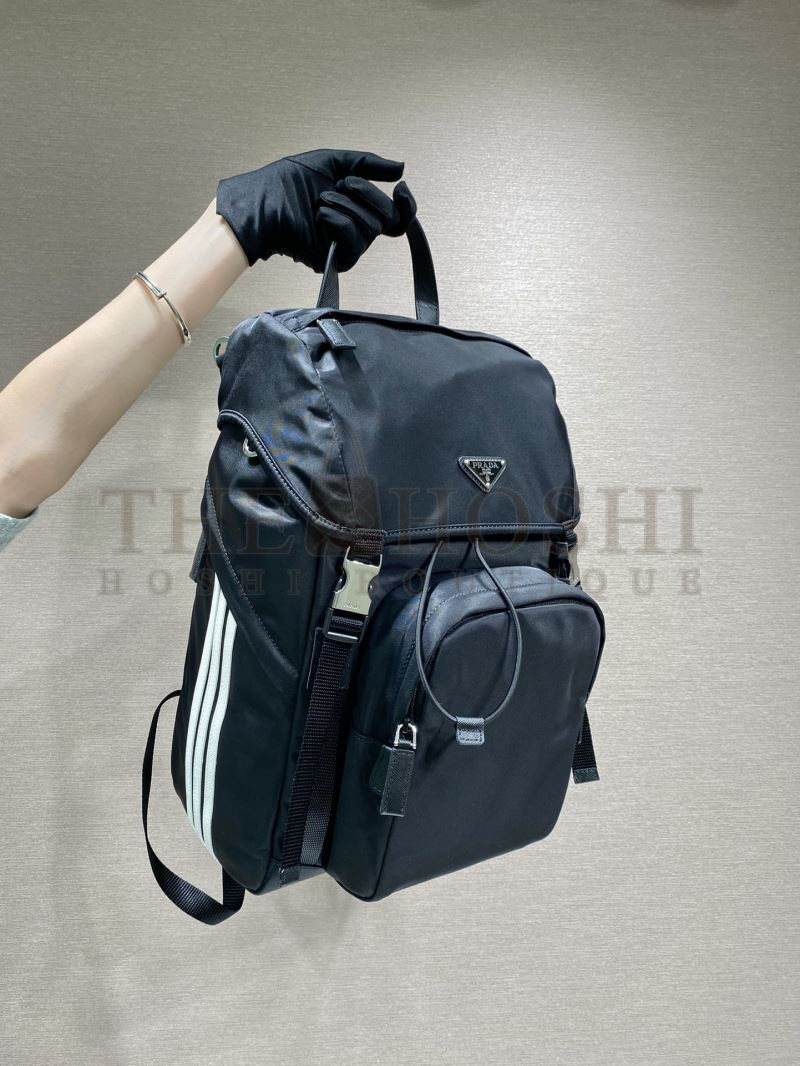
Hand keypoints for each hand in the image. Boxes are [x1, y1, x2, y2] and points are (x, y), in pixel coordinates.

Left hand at [215, 148, 416, 271]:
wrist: (264, 202)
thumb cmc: (288, 182)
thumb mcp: (333, 162)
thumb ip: (368, 164)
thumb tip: (401, 166)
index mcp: (358, 207)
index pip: (397, 216)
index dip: (407, 205)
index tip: (400, 187)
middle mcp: (357, 228)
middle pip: (389, 219)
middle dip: (366, 194)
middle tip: (339, 185)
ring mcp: (346, 246)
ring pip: (372, 229)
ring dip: (345, 206)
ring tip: (320, 200)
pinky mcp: (335, 260)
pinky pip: (355, 243)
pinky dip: (339, 223)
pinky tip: (320, 215)